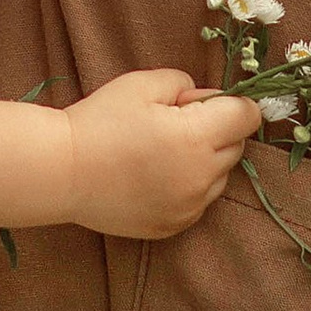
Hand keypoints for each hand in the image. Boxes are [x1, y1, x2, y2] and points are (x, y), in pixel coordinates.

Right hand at [62, 71, 260, 239]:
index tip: (207, 102)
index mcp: (197, 138)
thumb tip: (206, 99)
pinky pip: (199, 201)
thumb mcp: (142, 84)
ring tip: (162, 151)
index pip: (247, 117)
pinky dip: (188, 186)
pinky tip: (154, 175)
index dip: (233, 103)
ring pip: (219, 176)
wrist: (63, 171)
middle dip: (217, 130)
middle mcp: (201, 177)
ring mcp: (189, 207)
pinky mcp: (174, 226)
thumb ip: (185, 84)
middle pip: (236, 146)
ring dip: (205, 160)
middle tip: (174, 122)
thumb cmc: (100, 120)